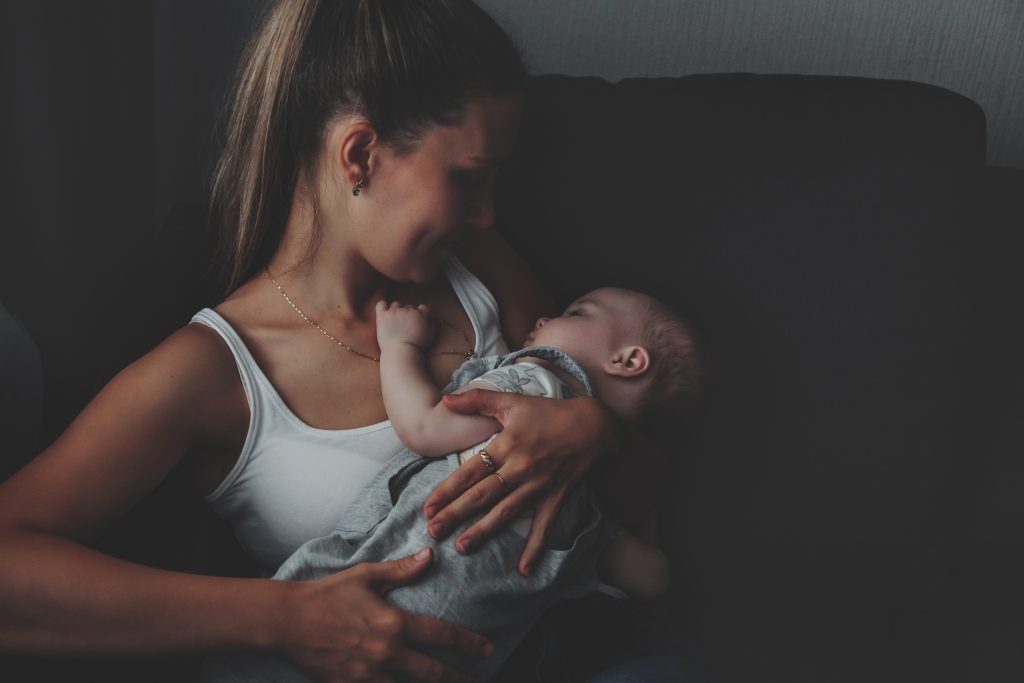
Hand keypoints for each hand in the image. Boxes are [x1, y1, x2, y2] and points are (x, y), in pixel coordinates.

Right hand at [279, 548, 490, 681]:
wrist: (287, 621)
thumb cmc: (327, 594)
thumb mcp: (366, 576)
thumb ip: (401, 570)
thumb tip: (430, 556)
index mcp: (394, 624)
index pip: (442, 636)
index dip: (468, 644)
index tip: (487, 649)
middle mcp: (386, 653)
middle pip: (433, 673)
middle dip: (459, 678)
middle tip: (478, 681)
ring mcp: (369, 675)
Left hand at [375, 301, 434, 350]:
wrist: (401, 353)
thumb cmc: (416, 347)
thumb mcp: (430, 336)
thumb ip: (432, 324)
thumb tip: (429, 316)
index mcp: (421, 314)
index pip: (422, 307)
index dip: (420, 314)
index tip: (417, 322)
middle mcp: (408, 310)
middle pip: (409, 307)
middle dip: (408, 314)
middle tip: (405, 326)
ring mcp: (394, 312)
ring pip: (396, 305)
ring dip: (396, 310)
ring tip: (395, 322)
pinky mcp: (383, 316)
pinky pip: (381, 304)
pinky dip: (382, 306)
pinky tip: (384, 312)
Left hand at [422, 391, 621, 575]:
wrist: (593, 425)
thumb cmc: (549, 412)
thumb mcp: (512, 400)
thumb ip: (476, 400)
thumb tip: (445, 398)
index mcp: (506, 444)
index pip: (470, 471)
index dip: (447, 490)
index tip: (428, 506)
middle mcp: (520, 468)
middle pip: (482, 495)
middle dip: (456, 514)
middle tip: (433, 531)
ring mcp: (538, 485)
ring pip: (506, 512)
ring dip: (484, 531)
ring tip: (462, 547)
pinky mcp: (556, 497)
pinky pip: (544, 526)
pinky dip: (535, 548)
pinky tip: (523, 569)